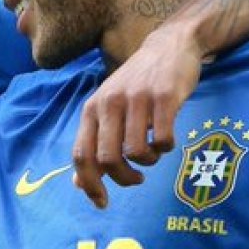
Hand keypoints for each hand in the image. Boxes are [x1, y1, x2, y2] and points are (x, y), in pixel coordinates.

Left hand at [71, 23, 203, 207]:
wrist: (170, 45)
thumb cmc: (137, 84)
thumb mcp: (109, 108)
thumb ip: (94, 142)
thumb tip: (78, 183)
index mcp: (92, 108)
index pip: (81, 155)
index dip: (89, 184)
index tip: (103, 202)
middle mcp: (110, 102)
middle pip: (107, 159)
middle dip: (123, 178)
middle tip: (137, 178)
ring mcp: (137, 99)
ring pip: (135, 152)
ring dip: (147, 162)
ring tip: (153, 153)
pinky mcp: (164, 97)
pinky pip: (162, 139)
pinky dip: (166, 148)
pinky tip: (167, 140)